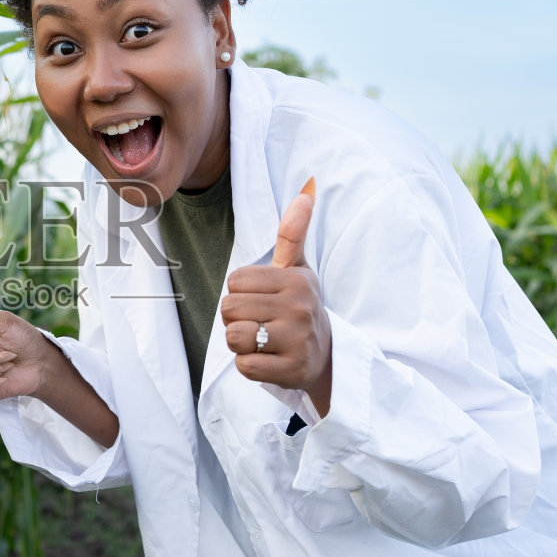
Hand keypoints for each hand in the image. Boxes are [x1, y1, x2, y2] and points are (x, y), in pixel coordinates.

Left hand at [220, 177, 333, 413]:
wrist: (327, 355)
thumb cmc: (300, 306)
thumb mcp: (298, 268)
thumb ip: (294, 232)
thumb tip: (308, 187)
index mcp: (296, 280)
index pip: (234, 281)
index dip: (240, 294)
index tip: (263, 301)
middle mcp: (299, 307)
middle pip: (229, 309)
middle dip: (237, 319)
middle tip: (261, 323)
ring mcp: (297, 340)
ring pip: (234, 337)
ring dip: (241, 343)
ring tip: (264, 341)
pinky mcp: (292, 369)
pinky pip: (244, 366)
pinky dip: (249, 366)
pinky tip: (270, 360)